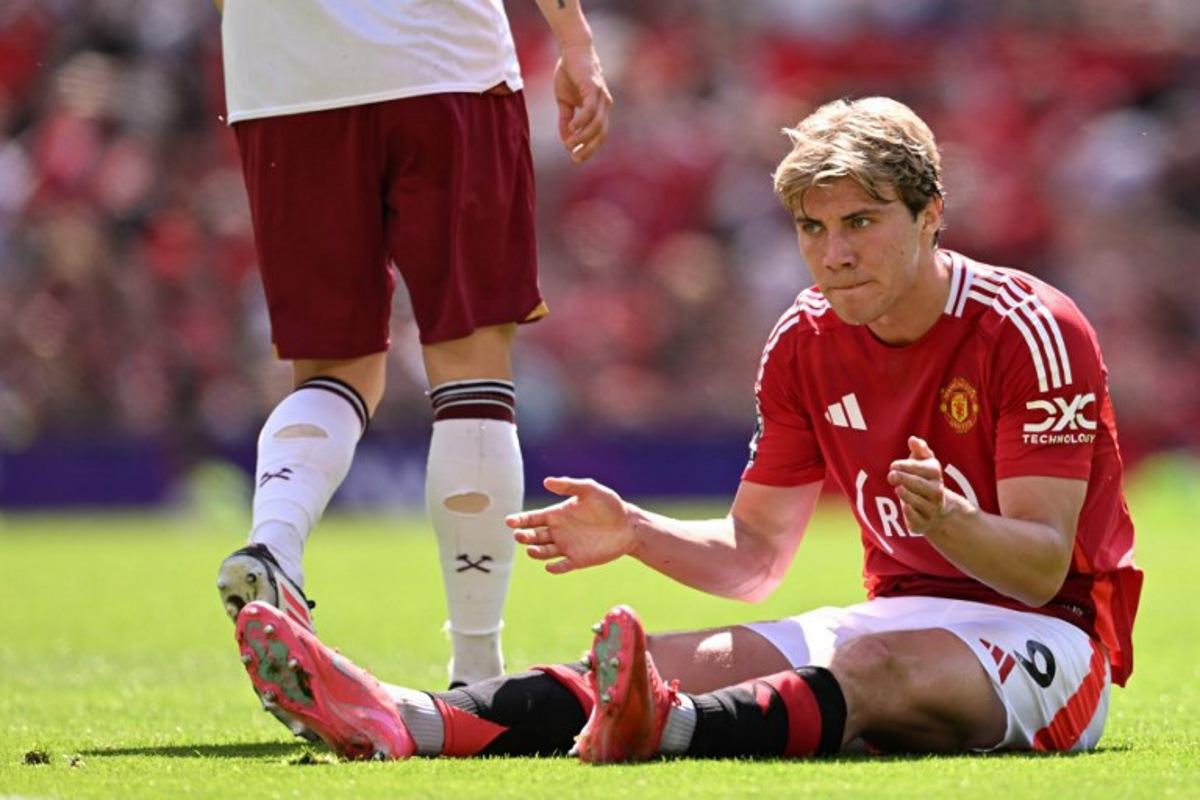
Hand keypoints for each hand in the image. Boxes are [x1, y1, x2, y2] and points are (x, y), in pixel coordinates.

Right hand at [506, 476, 633, 573]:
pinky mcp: (577, 560)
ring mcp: (566, 546)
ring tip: (532, 550)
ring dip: (536, 553)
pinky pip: (562, 566)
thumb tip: (546, 481)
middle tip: (520, 535)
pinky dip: (555, 568)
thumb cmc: (609, 504)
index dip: (519, 520)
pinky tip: (551, 567)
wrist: (628, 525)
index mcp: (556, 514)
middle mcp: (558, 531)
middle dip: (524, 537)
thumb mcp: (590, 490)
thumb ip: (570, 485)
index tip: (509, 521)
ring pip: (543, 552)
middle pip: (533, 536)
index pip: (532, 518)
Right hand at [552, 43, 612, 162]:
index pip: (599, 135)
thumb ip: (566, 119)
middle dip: (588, 149)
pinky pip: (590, 109)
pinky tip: (571, 128)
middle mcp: (605, 104)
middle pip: (601, 134)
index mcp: (600, 109)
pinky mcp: (594, 87)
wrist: (571, 50)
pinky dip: (581, 121)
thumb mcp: (564, 101)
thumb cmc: (570, 74)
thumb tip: (565, 139)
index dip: (589, 149)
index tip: (575, 159)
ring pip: (597, 125)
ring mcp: (601, 96)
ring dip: (583, 137)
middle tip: (574, 159)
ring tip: (570, 144)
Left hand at [887, 436, 962, 534]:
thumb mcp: (924, 463)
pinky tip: (906, 507)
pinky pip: (917, 519)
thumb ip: (920, 450)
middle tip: (891, 475)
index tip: (893, 465)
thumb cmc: (925, 480)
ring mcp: (931, 509)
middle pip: (922, 486)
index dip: (908, 466)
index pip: (925, 469)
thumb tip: (913, 439)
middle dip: (906, 479)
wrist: (938, 510)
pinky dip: (911, 514)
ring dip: (907, 495)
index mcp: (936, 474)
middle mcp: (936, 492)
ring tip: (898, 488)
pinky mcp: (923, 524)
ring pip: (919, 502)